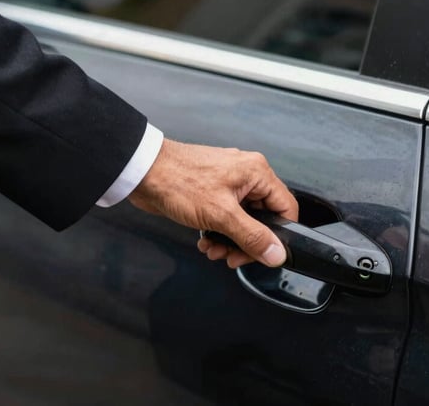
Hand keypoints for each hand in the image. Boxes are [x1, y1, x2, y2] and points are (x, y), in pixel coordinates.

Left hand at [128, 139, 298, 267]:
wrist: (142, 172)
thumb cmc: (178, 181)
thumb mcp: (221, 215)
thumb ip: (252, 236)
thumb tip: (276, 253)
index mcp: (257, 173)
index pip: (286, 208)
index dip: (279, 236)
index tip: (264, 254)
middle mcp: (246, 175)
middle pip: (263, 218)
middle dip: (247, 242)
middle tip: (232, 257)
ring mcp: (228, 183)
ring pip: (242, 221)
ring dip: (230, 241)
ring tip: (213, 249)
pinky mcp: (212, 192)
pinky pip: (225, 218)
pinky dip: (217, 232)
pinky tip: (204, 240)